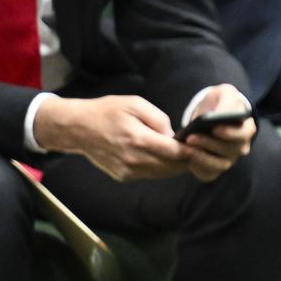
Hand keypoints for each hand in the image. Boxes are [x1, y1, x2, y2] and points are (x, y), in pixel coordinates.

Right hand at [33, 95, 188, 181]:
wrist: (78, 128)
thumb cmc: (108, 111)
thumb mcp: (136, 104)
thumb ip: (159, 119)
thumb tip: (173, 135)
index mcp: (138, 140)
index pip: (175, 152)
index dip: (191, 150)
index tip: (202, 144)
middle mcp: (134, 160)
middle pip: (172, 167)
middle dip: (187, 160)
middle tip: (197, 150)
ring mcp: (128, 171)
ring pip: (163, 174)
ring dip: (176, 166)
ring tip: (183, 153)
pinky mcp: (124, 177)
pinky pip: (150, 175)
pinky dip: (161, 168)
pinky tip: (163, 157)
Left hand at [180, 84, 254, 182]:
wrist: (209, 113)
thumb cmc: (219, 102)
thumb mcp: (224, 93)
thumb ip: (226, 101)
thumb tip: (221, 114)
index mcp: (246, 129)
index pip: (243, 135)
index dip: (230, 133)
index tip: (215, 128)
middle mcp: (240, 147)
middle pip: (230, 151)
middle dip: (209, 144)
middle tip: (191, 137)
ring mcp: (229, 159)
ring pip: (220, 165)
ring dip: (202, 158)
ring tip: (186, 148)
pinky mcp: (215, 168)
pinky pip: (208, 175)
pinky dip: (198, 169)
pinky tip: (187, 159)